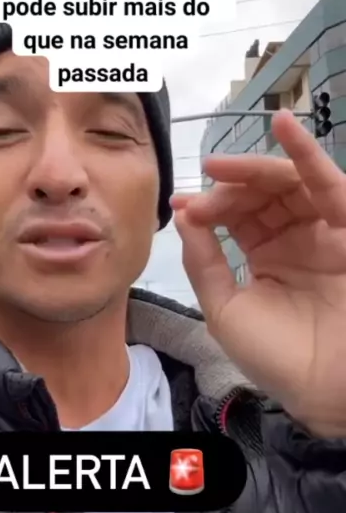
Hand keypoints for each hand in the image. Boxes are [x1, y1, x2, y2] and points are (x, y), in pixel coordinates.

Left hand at [171, 109, 345, 437]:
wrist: (325, 386)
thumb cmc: (276, 356)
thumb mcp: (224, 309)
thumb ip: (203, 261)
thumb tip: (182, 215)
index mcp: (266, 257)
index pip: (237, 215)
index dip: (210, 205)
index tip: (182, 204)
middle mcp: (296, 238)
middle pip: (261, 194)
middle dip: (228, 188)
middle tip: (203, 186)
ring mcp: (324, 231)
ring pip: (290, 184)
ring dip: (255, 170)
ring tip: (220, 166)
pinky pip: (329, 183)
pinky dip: (307, 153)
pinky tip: (284, 126)